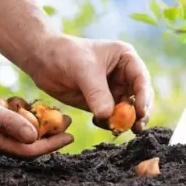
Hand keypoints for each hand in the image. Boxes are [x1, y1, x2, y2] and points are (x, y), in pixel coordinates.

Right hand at [0, 75, 73, 158]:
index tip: (70, 136)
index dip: (51, 145)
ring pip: (21, 130)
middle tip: (68, 120)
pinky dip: (23, 113)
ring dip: (39, 123)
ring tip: (55, 112)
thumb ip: (6, 121)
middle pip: (28, 142)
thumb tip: (34, 137)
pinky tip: (28, 104)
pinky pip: (11, 118)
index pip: (28, 150)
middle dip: (50, 134)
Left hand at [27, 34, 153, 133]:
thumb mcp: (84, 70)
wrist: (42, 60)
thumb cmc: (65, 54)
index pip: (141, 79)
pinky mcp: (101, 102)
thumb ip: (97, 93)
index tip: (141, 113)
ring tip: (118, 130)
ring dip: (125, 121)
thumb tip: (108, 116)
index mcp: (126, 59)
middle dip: (139, 112)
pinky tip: (100, 123)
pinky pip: (111, 116)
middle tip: (137, 128)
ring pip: (127, 109)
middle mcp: (124, 75)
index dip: (143, 96)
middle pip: (139, 97)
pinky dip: (109, 123)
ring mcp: (113, 89)